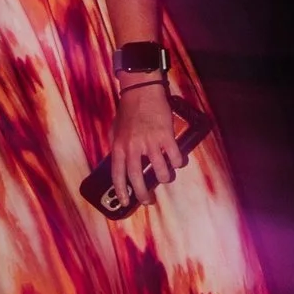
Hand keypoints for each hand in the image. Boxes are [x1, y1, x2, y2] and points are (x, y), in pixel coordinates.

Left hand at [104, 73, 188, 209]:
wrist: (141, 91)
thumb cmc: (128, 110)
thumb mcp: (115, 131)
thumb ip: (117, 147)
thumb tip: (119, 164)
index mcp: (119, 147)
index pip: (118, 175)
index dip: (121, 191)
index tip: (125, 202)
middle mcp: (133, 147)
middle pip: (137, 178)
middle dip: (143, 193)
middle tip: (148, 200)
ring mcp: (150, 142)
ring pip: (160, 170)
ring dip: (165, 178)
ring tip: (166, 178)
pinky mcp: (166, 135)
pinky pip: (174, 156)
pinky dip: (178, 162)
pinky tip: (178, 162)